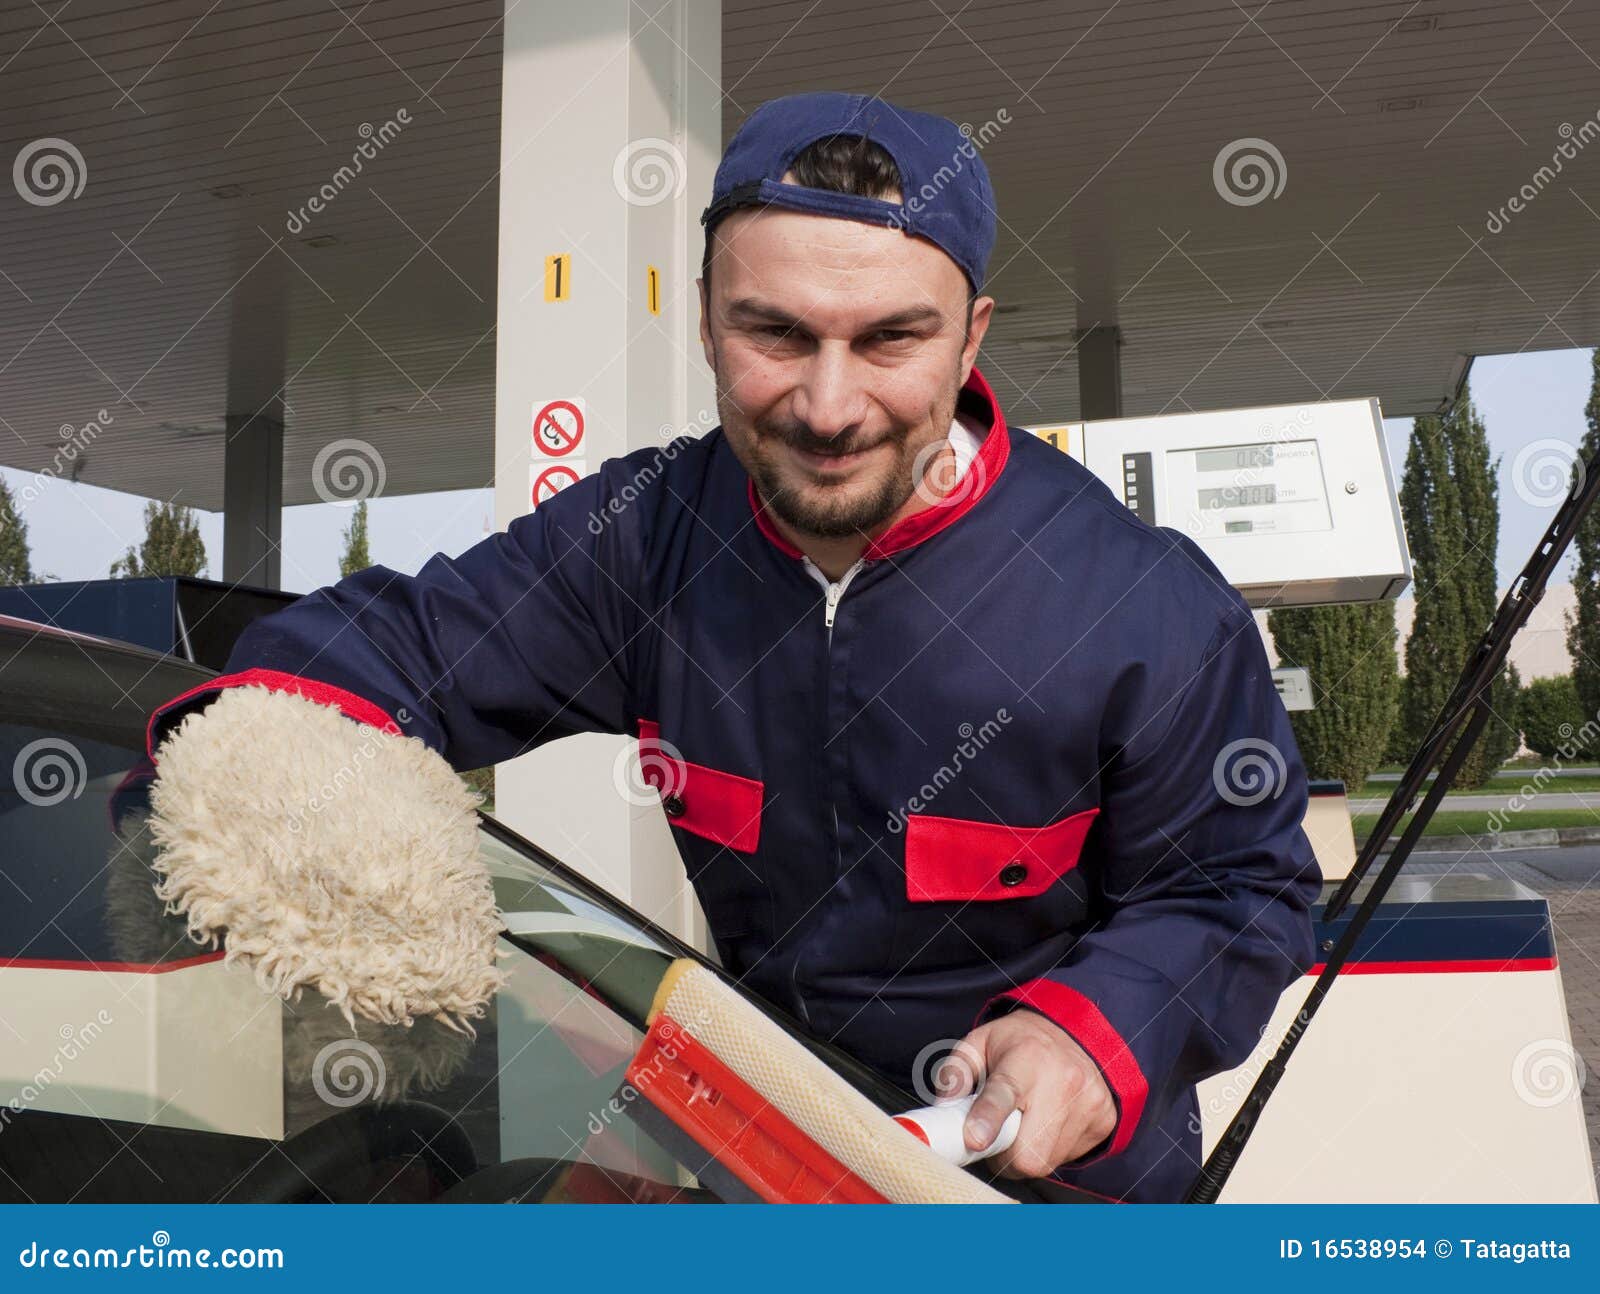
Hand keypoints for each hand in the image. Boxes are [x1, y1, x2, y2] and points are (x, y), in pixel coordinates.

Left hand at [939, 1007, 1116, 1178]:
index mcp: (1026, 1056)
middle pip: (1028, 1152)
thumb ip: (956, 1075)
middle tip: (998, 1138)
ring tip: (1026, 1123)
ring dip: (1028, 1153)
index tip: (975, 1139)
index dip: (988, 1119)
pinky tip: (1051, 1123)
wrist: (1079, 1032)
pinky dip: (1052, 1148)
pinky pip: (1069, 1157)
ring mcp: (1089, 1103)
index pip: (1004, 1094)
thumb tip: (943, 1112)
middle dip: (1005, 1155)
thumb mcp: (980, 1043)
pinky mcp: (1105, 1120)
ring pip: (1047, 1161)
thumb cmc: (1022, 1042)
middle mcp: (1063, 1080)